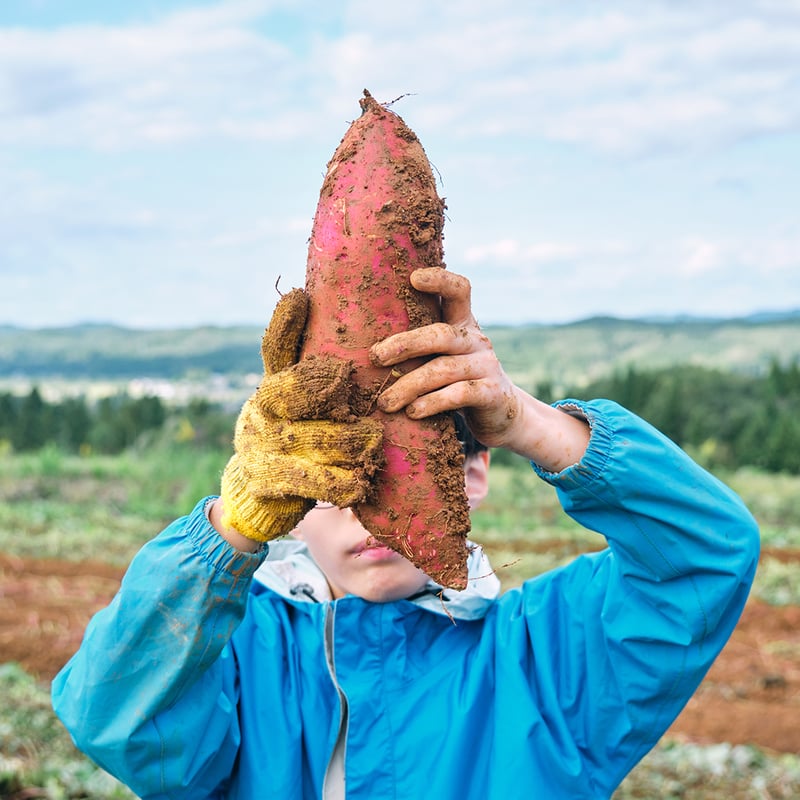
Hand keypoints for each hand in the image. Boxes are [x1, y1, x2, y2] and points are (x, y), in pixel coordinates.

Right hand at [220, 289, 383, 541]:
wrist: (255, 490)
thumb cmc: (284, 427)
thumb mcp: (283, 387)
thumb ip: (290, 348)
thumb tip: (298, 292)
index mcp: (269, 385)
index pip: (276, 355)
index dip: (301, 350)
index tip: (339, 364)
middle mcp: (260, 413)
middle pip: (294, 400)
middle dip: (330, 398)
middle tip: (367, 407)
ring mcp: (260, 448)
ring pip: (307, 442)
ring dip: (345, 445)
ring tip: (372, 445)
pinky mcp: (269, 482)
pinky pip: (309, 482)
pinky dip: (339, 483)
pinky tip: (360, 483)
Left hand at [369, 268, 520, 449]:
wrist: (501, 415)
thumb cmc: (456, 381)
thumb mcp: (441, 357)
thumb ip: (419, 346)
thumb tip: (364, 347)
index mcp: (463, 324)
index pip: (459, 291)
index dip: (440, 279)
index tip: (413, 278)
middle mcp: (476, 340)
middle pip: (440, 334)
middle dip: (405, 344)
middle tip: (374, 357)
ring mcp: (487, 366)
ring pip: (444, 369)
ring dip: (409, 385)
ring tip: (385, 402)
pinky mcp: (491, 393)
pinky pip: (459, 395)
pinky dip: (432, 403)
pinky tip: (412, 412)